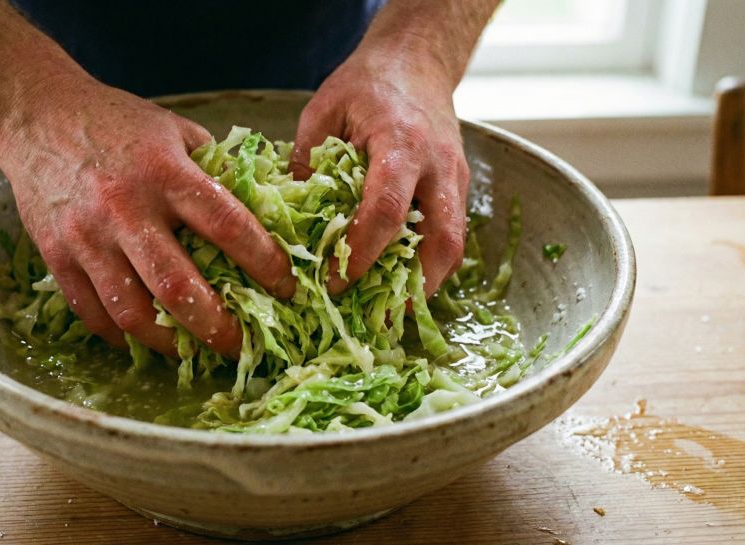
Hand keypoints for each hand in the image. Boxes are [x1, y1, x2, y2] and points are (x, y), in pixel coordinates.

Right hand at [0, 76, 295, 356]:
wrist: (38, 116)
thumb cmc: (118, 123)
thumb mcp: (176, 131)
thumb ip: (216, 170)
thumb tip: (265, 211)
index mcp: (166, 172)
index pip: (227, 225)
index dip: (262, 262)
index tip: (285, 287)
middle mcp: (126, 209)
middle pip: (177, 286)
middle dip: (216, 326)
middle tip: (240, 343)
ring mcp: (87, 238)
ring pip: (132, 312)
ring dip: (168, 342)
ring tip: (193, 351)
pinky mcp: (57, 257)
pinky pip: (93, 313)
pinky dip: (122, 335)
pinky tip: (146, 336)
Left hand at [291, 38, 469, 297]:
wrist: (417, 59)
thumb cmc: (366, 83)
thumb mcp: (322, 111)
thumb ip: (306, 163)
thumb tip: (288, 219)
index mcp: (402, 143)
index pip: (388, 209)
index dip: (363, 251)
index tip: (335, 281)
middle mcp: (438, 166)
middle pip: (441, 239)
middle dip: (414, 285)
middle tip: (378, 318)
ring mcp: (455, 178)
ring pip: (453, 244)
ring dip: (425, 282)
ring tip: (389, 312)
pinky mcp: (457, 187)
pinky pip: (450, 234)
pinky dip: (428, 263)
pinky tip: (400, 282)